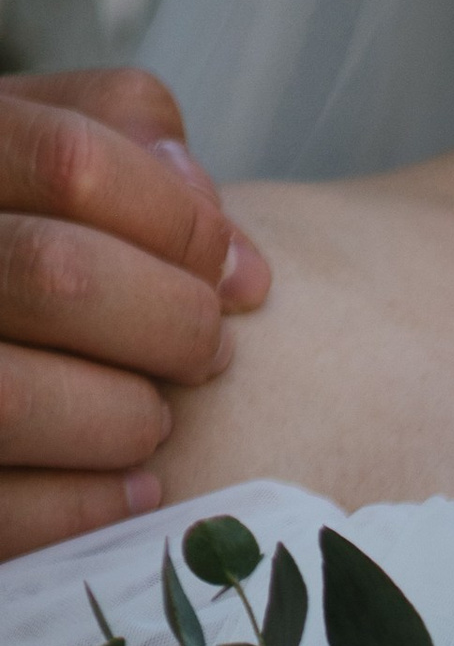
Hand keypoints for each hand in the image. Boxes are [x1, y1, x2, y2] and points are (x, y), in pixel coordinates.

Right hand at [0, 69, 270, 561]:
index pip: (74, 162)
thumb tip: (219, 230)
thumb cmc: (20, 228)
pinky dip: (90, 506)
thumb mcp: (37, 142)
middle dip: (170, 324)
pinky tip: (138, 492)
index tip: (238, 274)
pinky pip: (6, 511)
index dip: (182, 223)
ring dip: (124, 417)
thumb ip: (116, 133)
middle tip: (210, 352)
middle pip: (58, 276)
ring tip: (157, 419)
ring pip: (14, 398)